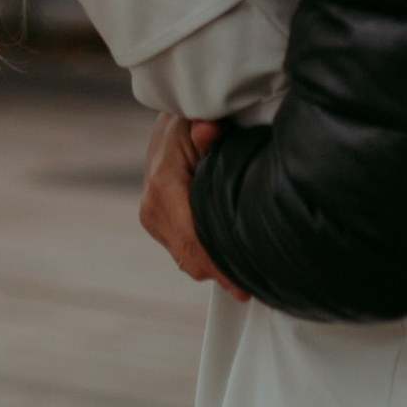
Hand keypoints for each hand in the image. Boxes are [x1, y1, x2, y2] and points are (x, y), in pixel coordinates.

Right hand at [141, 110, 243, 295]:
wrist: (169, 126)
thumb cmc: (191, 122)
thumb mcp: (200, 119)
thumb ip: (207, 129)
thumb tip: (209, 129)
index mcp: (164, 187)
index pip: (193, 241)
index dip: (219, 266)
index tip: (244, 286)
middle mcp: (152, 208)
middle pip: (190, 259)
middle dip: (221, 275)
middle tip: (255, 286)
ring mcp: (151, 218)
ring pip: (186, 261)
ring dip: (214, 269)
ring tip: (247, 274)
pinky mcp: (155, 224)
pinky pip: (183, 253)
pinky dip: (205, 259)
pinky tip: (229, 258)